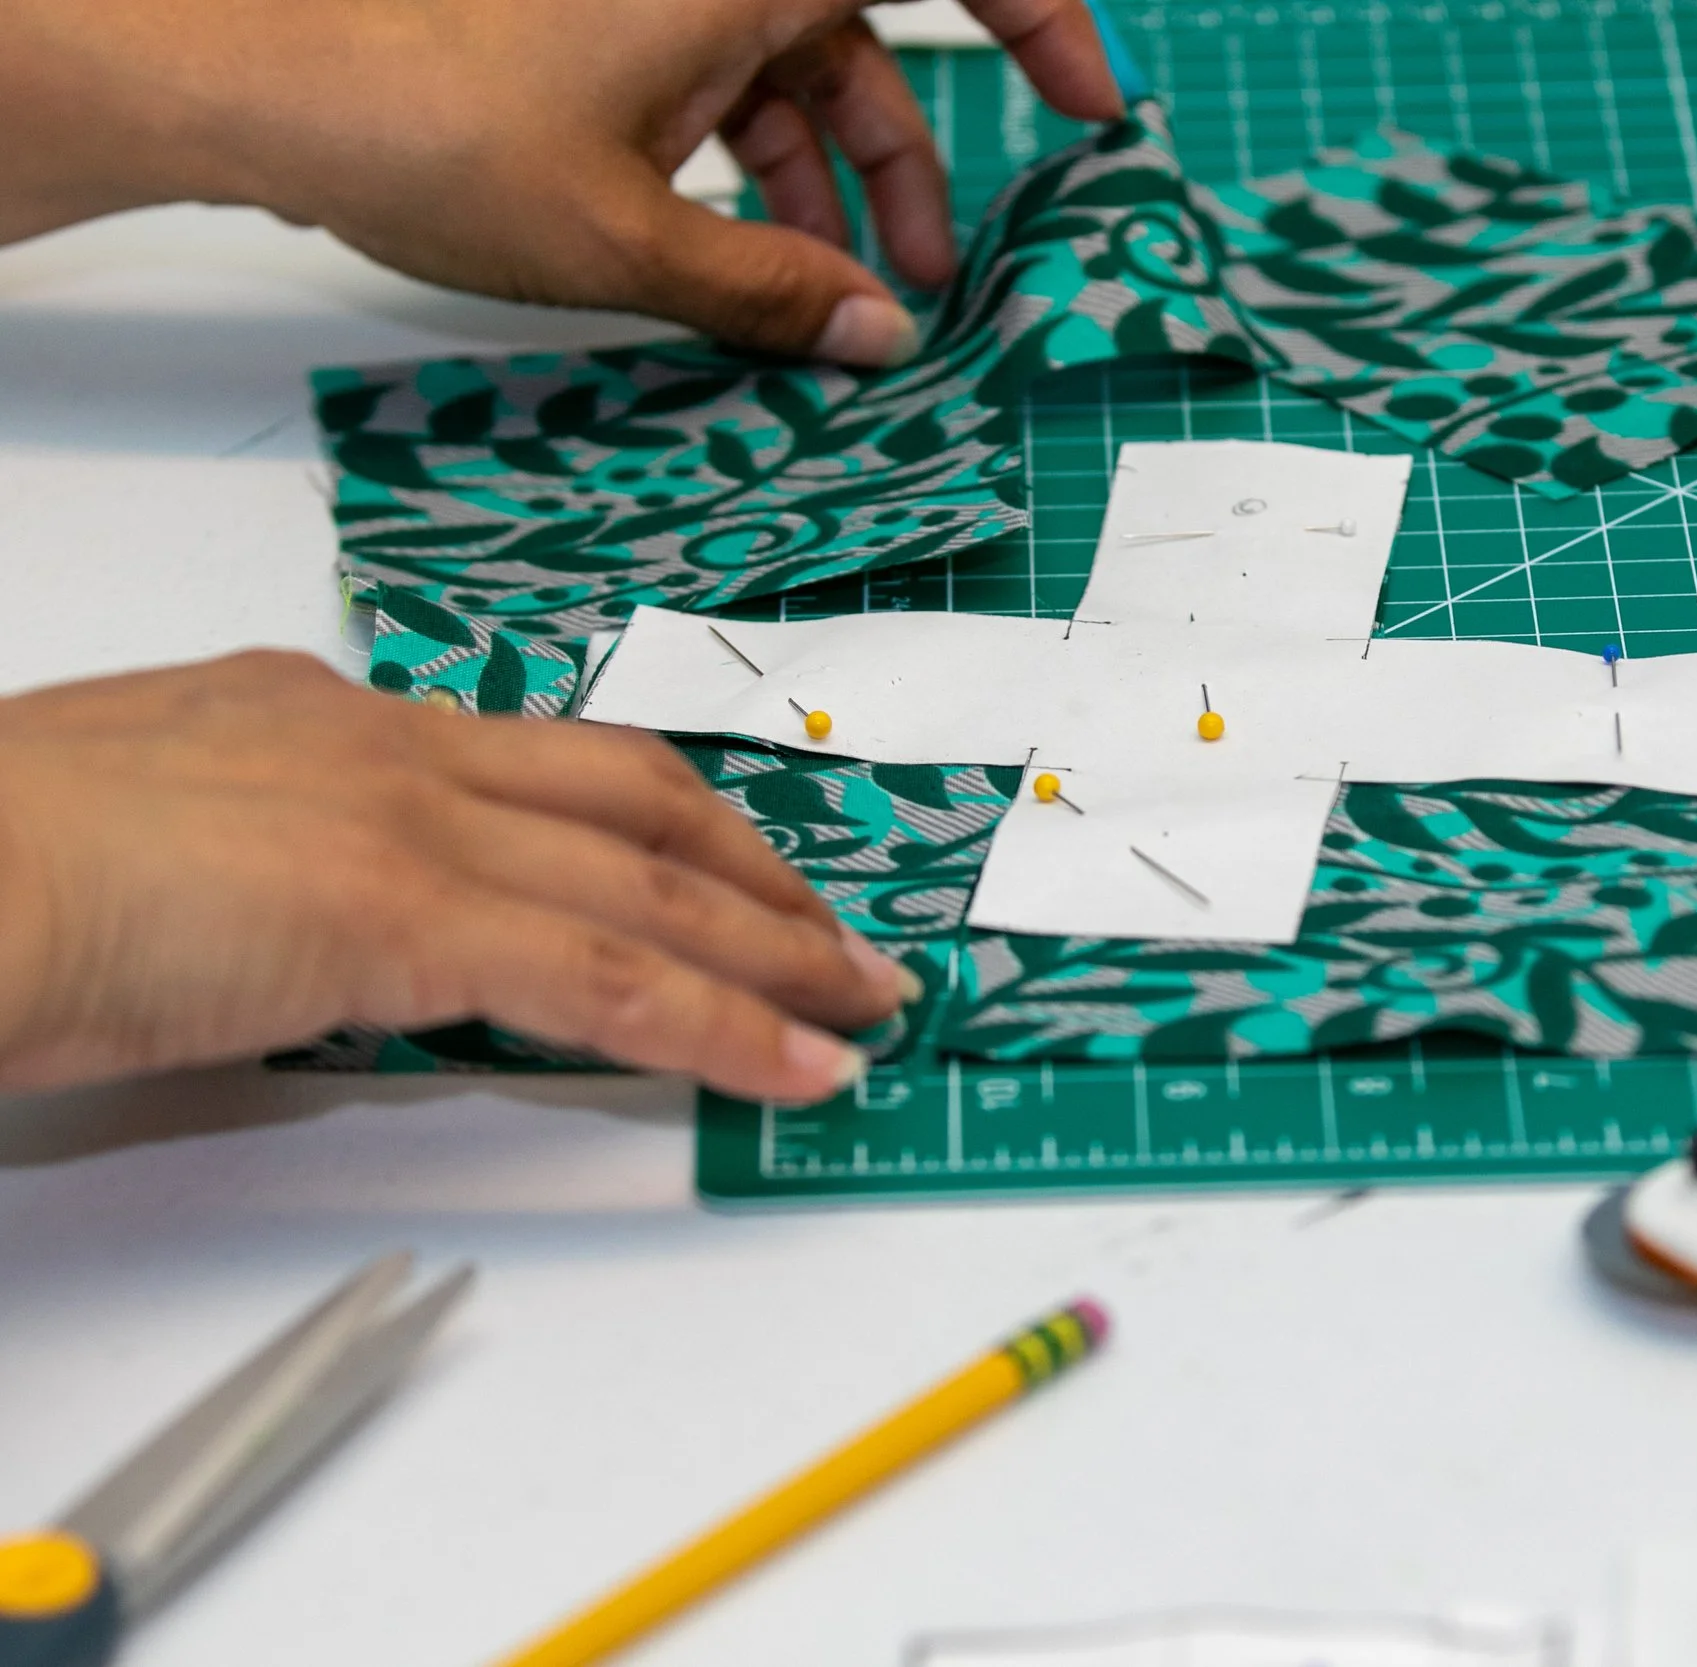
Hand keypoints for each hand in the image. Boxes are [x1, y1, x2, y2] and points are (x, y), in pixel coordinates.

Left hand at [0, 0, 1121, 363]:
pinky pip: (725, 84)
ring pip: (796, 75)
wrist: (262, 81)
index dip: (1043, 23)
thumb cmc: (438, 126)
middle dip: (916, 165)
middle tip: (945, 277)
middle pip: (869, 42)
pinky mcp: (612, 23)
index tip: (1093, 108)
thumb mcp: (632, 237)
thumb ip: (775, 290)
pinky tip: (751, 265)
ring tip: (847, 306)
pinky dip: (753, 169)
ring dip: (831, 188)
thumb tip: (880, 337)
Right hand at [0, 652, 911, 1098]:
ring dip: (774, 951)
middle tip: (836, 936)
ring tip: (862, 1006)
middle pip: (631, 800)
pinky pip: (607, 976)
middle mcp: (386, 745)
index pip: (538, 765)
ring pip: (646, 883)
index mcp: (325, 716)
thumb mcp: (148, 835)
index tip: (723, 872)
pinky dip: (722, 1025)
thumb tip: (301, 909)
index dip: (656, 823)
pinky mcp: (402, 912)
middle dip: (754, 873)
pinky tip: (798, 1064)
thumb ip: (255, 854)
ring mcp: (405, 820)